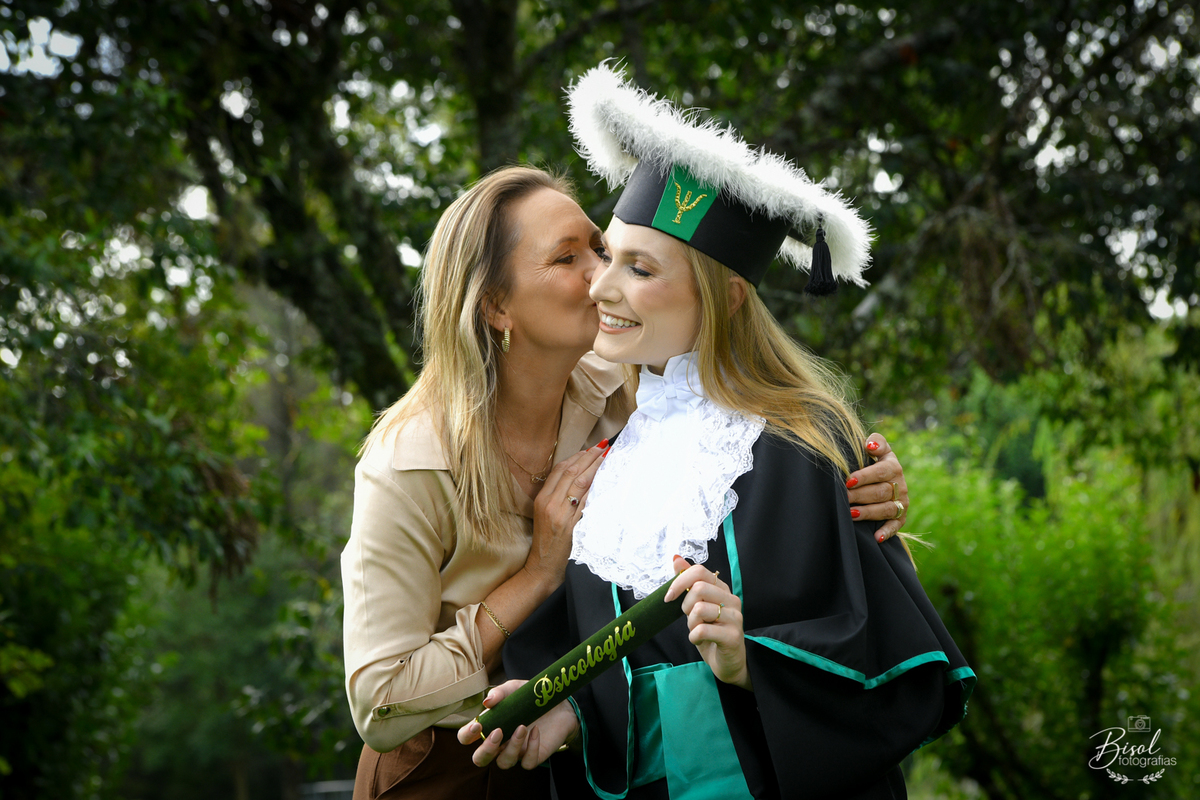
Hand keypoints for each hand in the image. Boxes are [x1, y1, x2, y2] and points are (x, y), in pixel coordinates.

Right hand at [456, 680, 580, 769]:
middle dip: (486, 749)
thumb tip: (487, 702)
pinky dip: (531, 748)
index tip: (477, 725)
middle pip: (480, 759)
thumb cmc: (529, 697)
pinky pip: (528, 763)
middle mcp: (499, 743)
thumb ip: (500, 693)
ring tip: (522, 726)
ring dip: (512, 747)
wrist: (558, 702)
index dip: (466, 735)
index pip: (466, 738)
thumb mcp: (514, 689)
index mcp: (488, 726)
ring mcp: (516, 751)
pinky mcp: (533, 756)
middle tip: (498, 732)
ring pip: (504, 762)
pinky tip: (536, 731)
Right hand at [525, 440, 610, 585]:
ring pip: (579, 483)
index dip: (576, 456)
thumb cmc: (546, 541)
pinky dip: (596, 488)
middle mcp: (550, 503)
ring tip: (607, 457)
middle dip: (588, 457)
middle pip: (571, 472)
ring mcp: (561, 514)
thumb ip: (558, 497)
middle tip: (603, 446)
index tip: (590, 448)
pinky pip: (585, 502)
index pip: (560, 470)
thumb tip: (578, 479)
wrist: (541, 567)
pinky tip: (605, 480)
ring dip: (595, 468)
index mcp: (542, 498)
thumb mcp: (546, 514)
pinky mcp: (571, 526)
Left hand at [664, 556, 751, 690]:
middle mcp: (732, 600)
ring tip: (697, 631)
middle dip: (685, 605)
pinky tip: (699, 641)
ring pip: (699, 609)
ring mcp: (735, 617)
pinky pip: (702, 630)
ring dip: (690, 623)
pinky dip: (694, 637)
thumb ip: (688, 583)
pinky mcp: (733, 636)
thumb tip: (676, 558)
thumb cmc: (710, 633)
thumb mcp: (696, 606)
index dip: (680, 581)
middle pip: (699, 588)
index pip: (700, 571)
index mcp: (722, 589)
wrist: (727, 663)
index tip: (669, 597)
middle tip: (689, 618)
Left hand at [845, 433, 908, 542]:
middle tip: (844, 498)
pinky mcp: (901, 517)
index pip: (881, 471)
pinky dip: (887, 532)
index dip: (865, 476)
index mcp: (893, 466)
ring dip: (869, 513)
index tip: (848, 481)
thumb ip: (876, 442)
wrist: (882, 478)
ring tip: (851, 514)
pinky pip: (896, 526)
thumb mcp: (877, 448)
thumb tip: (869, 445)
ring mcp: (901, 502)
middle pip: (881, 492)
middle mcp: (900, 485)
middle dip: (861, 496)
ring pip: (886, 509)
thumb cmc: (872, 461)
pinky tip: (876, 537)